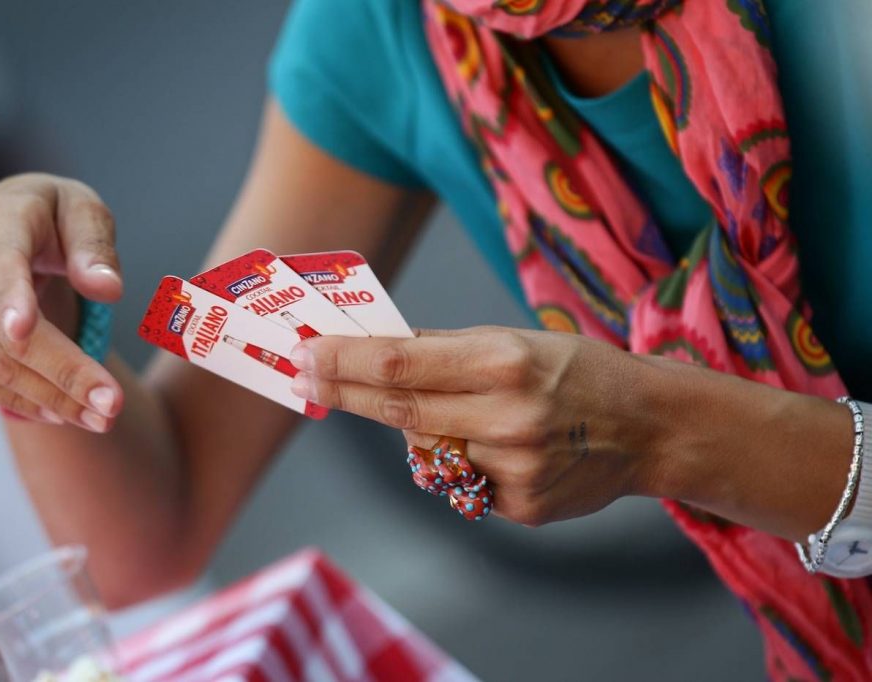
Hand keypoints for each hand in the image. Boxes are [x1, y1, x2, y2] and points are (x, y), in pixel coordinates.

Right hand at [0, 173, 124, 430]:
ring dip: (49, 399)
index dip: (11, 298)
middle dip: (64, 374)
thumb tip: (106, 288)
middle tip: (112, 407)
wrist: (14, 220)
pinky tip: (63, 414)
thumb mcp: (87, 214)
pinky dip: (21, 402)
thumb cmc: (59, 218)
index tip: (24, 330)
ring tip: (101, 418)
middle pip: (8, 334)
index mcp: (0, 219)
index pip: (2, 263)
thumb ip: (96, 248)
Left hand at [288, 327, 662, 525]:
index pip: (400, 366)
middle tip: (304, 381)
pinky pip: (461, 485)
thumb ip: (442, 351)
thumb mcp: (513, 340)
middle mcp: (508, 419)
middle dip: (343, 394)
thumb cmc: (575, 371)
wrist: (648, 426)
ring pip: (426, 453)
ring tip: (457, 412)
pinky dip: (460, 462)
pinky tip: (498, 447)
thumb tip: (371, 349)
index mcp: (505, 364)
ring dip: (417, 430)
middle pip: (398, 411)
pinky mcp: (521, 507)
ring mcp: (514, 470)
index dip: (344, 362)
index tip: (305, 355)